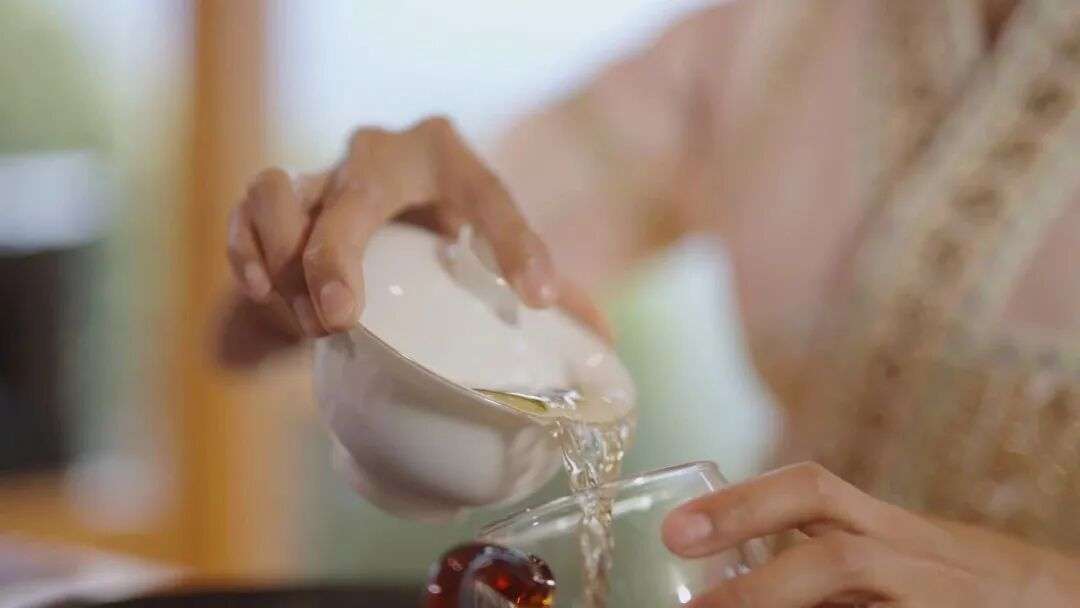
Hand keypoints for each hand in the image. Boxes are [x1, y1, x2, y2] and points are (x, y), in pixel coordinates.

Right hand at [226, 116, 607, 340]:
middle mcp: (382, 154)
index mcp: (450, 161)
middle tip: (343, 319)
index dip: (517, 244)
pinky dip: (247, 258)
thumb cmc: (438, 241)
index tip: (537, 298)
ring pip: (281, 190)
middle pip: (361, 187)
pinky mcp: (275, 198)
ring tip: (310, 323)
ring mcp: (322, 171)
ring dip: (285, 263)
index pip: (490, 193)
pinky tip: (267, 299)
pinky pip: (245, 213)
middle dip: (341, 254)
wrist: (365, 235)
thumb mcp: (488, 253)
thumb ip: (543, 287)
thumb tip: (603, 343)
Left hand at [661, 462, 1079, 606]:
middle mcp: (917, 559)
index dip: (739, 506)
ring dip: (781, 603)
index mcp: (887, 530)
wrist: (1056, 603)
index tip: (675, 532)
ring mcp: (940, 602)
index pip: (811, 493)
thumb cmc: (951, 584)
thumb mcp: (889, 559)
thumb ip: (820, 565)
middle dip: (757, 586)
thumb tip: (723, 586)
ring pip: (851, 581)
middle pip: (836, 557)